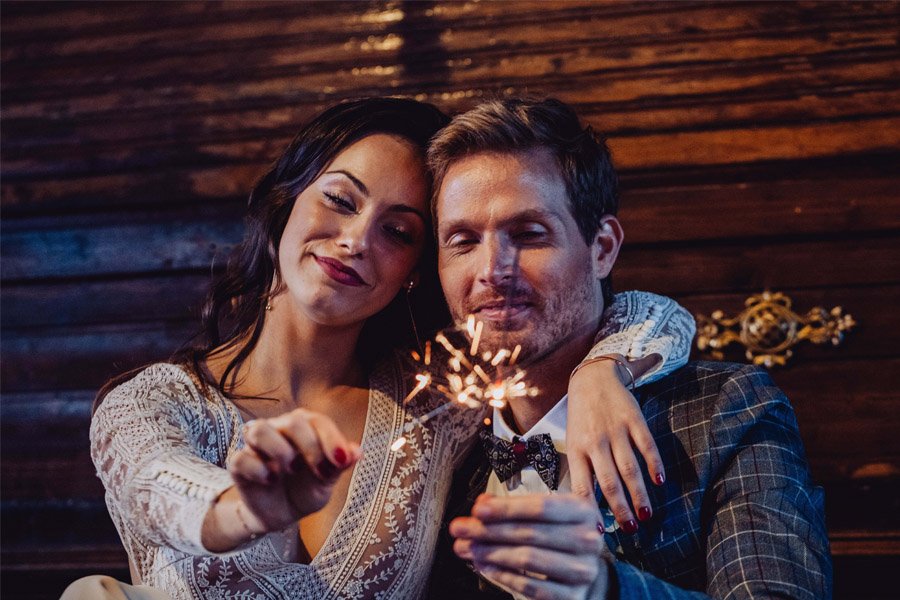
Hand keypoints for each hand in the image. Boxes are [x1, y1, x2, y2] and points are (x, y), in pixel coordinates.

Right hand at [228, 408, 359, 532]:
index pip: (317, 421)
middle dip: (311, 445)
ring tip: (292, 469)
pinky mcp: (239, 465)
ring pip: (258, 429)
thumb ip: (340, 465)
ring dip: (279, 449)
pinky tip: (271, 481)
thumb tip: (357, 451)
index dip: (332, 439)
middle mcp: (279, 430)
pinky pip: (240, 458)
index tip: (342, 461)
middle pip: (292, 421)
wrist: (281, 514)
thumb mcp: (327, 480)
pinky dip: (257, 468)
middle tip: (321, 471)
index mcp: (304, 428)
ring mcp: (257, 446)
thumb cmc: (307, 489)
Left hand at [451, 493, 610, 599]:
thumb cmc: (558, 533)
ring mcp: (582, 570)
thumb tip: (482, 504)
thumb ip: (513, 506)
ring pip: (528, 559)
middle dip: (489, 531)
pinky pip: (530, 587)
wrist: (583, 568)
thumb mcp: (542, 512)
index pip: (541, 508)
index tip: (477, 510)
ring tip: (467, 548)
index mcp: (582, 510)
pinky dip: (503, 575)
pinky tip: (484, 566)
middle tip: (459, 529)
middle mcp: (588, 539)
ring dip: (491, 553)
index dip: (507, 509)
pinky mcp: (572, 596)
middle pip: (530, 533)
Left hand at [566, 354, 664, 530]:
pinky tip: (660, 481)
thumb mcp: (574, 441)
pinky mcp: (634, 419)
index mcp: (577, 449)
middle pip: (609, 482)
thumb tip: (585, 505)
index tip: (598, 532)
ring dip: (639, 494)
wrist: (592, 377)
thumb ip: (582, 469)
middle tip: (630, 529)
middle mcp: (595, 441)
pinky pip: (646, 446)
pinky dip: (654, 465)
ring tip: (646, 515)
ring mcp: (615, 430)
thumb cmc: (581, 417)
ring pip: (629, 469)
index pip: (582, 486)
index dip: (590, 510)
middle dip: (620, 509)